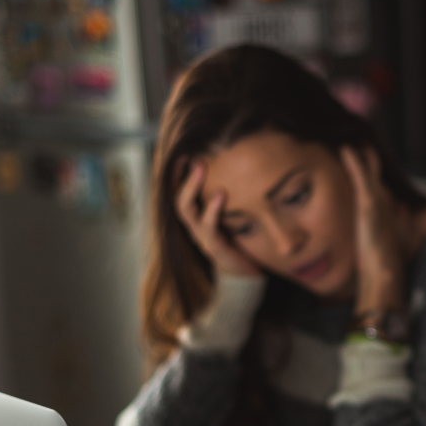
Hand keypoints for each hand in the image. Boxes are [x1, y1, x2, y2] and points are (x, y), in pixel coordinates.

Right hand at [174, 160, 260, 276]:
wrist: (248, 273)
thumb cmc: (240, 239)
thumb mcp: (233, 214)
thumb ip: (229, 194)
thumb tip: (236, 162)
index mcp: (196, 217)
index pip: (179, 192)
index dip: (178, 174)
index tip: (184, 152)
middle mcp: (194, 226)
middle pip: (178, 199)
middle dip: (183, 177)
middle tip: (193, 156)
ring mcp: (202, 237)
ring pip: (187, 211)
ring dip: (192, 187)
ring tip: (201, 167)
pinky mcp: (215, 248)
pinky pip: (209, 228)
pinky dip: (212, 210)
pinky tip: (220, 194)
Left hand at [341, 145, 405, 313]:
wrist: (383, 270)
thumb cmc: (375, 260)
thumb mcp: (368, 242)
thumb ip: (368, 231)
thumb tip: (367, 232)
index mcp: (380, 206)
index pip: (371, 179)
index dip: (363, 164)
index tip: (351, 149)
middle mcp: (382, 199)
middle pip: (372, 168)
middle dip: (364, 153)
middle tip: (352, 132)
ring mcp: (377, 200)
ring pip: (368, 168)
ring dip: (360, 151)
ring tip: (348, 133)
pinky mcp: (370, 204)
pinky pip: (361, 176)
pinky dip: (354, 161)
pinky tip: (345, 148)